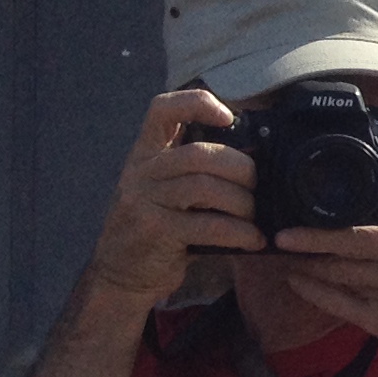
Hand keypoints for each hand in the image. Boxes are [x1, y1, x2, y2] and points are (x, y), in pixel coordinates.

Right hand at [92, 87, 260, 303]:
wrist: (121, 273)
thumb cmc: (159, 227)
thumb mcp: (167, 189)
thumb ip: (196, 168)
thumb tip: (256, 153)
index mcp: (146, 153)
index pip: (162, 110)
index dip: (197, 103)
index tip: (228, 116)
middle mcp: (141, 171)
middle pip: (201, 153)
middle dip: (241, 168)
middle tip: (256, 187)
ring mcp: (145, 201)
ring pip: (207, 187)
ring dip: (243, 203)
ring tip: (253, 217)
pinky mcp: (156, 231)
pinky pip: (210, 225)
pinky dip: (240, 233)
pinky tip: (253, 240)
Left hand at [271, 176, 377, 376]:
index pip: (358, 237)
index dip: (318, 234)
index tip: (289, 231)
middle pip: (340, 260)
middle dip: (305, 252)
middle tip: (279, 241)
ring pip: (338, 283)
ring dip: (308, 271)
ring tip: (288, 260)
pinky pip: (342, 309)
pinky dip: (318, 295)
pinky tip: (301, 284)